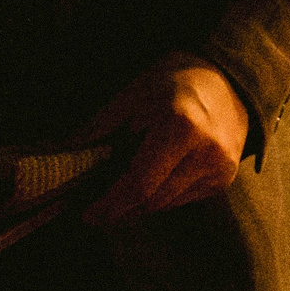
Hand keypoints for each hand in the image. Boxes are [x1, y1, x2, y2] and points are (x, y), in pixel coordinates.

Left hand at [75, 54, 251, 227]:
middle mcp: (207, 151)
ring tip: (121, 188)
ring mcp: (220, 168)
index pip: (140, 184)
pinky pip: (182, 199)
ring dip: (139, 203)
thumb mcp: (132, 94)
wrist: (228, 77)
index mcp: (182, 125)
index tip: (88, 213)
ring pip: (166, 204)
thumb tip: (61, 154)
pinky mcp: (224, 179)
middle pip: (152, 200)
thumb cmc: (173, 80)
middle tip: (97, 206)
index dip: (110, 204)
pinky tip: (152, 178)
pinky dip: (161, 195)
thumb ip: (98, 129)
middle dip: (120, 207)